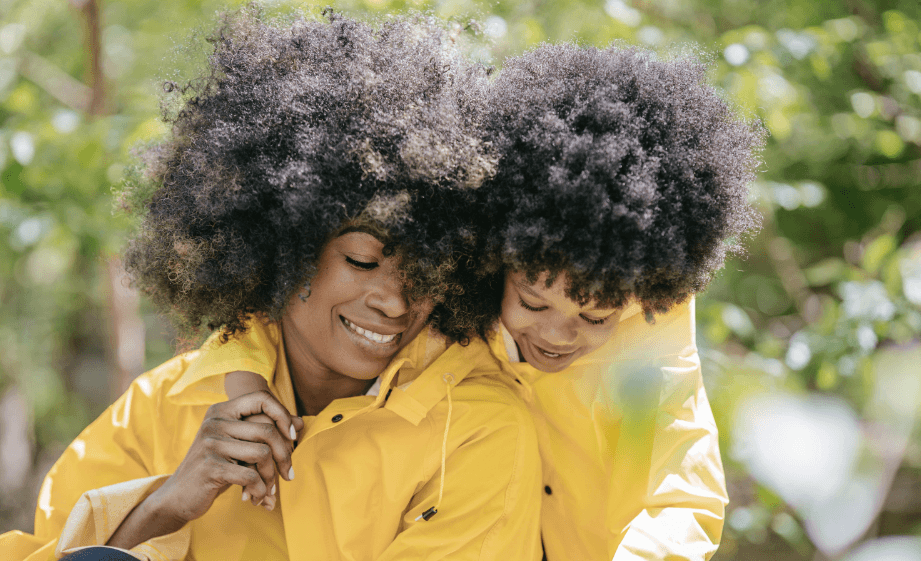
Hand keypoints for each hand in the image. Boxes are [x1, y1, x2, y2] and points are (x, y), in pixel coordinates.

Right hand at [151, 391, 301, 526]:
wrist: (178, 496)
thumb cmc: (216, 467)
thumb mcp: (238, 445)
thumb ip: (264, 432)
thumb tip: (301, 422)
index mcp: (221, 410)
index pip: (261, 398)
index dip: (283, 415)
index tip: (293, 436)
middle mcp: (214, 422)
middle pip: (267, 430)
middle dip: (285, 455)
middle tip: (288, 474)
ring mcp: (210, 443)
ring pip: (262, 453)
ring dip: (271, 476)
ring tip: (270, 489)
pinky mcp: (210, 467)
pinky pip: (250, 476)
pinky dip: (260, 489)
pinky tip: (258, 497)